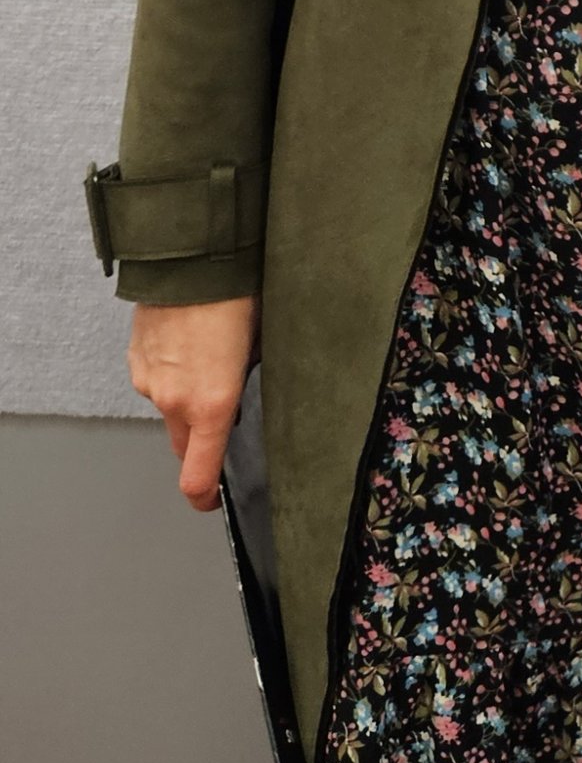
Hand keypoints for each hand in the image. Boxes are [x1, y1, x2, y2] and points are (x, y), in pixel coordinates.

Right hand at [127, 294, 258, 511]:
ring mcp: (150, 382)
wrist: (188, 261)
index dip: (204, 497)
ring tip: (213, 358)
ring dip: (189, 399)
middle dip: (203, 443)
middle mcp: (175, 402)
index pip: (197, 475)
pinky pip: (157, 382)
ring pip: (171, 409)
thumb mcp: (265, 341)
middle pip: (185, 446)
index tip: (212, 501)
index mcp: (213, 404)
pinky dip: (174, 374)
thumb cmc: (237, 297)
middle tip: (227, 417)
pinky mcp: (136, 362)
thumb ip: (254, 374)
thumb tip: (251, 380)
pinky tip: (192, 343)